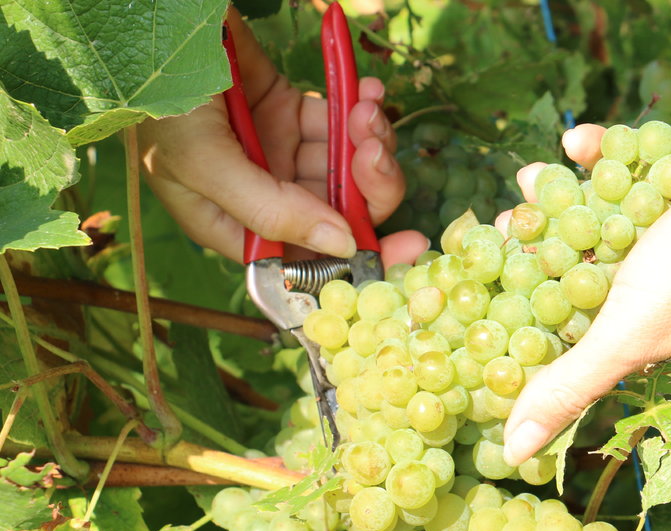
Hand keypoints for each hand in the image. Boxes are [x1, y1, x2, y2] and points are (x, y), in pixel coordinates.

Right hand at [138, 9, 427, 265]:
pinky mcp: (293, 112)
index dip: (361, 258)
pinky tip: (368, 91)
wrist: (154, 24)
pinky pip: (343, 122)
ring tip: (367, 109)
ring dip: (369, 141)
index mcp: (236, 226)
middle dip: (370, 186)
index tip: (410, 247)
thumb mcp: (205, 162)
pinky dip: (363, 108)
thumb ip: (270, 209)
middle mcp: (264, 196)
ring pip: (349, 167)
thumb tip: (341, 244)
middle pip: (340, 213)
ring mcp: (281, 153)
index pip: (308, 260)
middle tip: (375, 151)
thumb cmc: (159, 101)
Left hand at [501, 107, 670, 465]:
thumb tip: (513, 457)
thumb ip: (568, 388)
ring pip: (600, 216)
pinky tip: (577, 143)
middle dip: (538, 247)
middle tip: (504, 224)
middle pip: (580, 269)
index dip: (522, 315)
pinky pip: (632, 169)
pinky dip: (604, 156)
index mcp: (645, 334)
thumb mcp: (626, 337)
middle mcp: (660, 290)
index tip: (482, 291)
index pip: (570, 333)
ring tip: (532, 177)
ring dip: (563, 196)